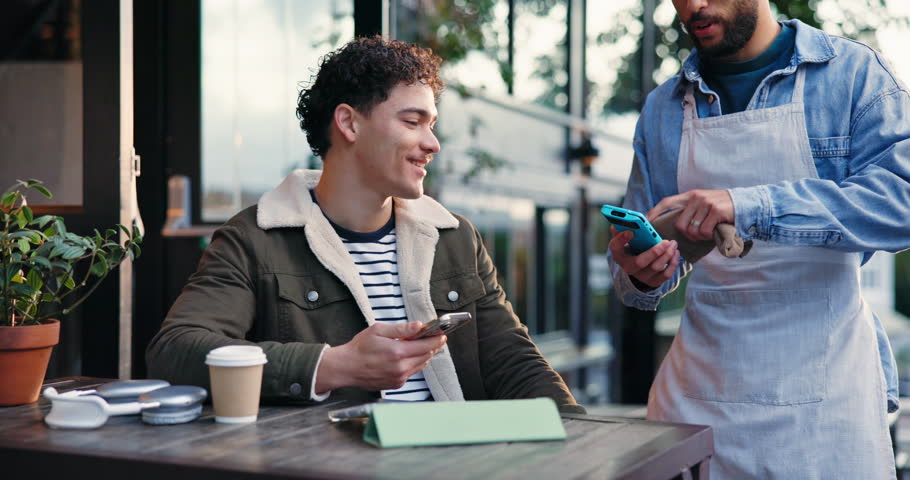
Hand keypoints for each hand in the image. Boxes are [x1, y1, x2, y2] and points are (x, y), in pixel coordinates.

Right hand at [315, 322, 445, 393]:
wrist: (346, 368)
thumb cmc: (359, 348)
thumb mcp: (378, 330)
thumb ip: (401, 329)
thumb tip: (419, 326)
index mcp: (397, 352)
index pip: (426, 346)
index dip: (437, 340)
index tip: (442, 335)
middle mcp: (401, 368)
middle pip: (426, 356)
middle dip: (432, 346)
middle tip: (435, 338)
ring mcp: (399, 378)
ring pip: (421, 365)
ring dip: (424, 355)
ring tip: (422, 346)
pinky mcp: (396, 384)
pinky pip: (412, 372)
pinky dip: (414, 363)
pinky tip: (409, 356)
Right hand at [610, 226, 679, 287]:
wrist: (639, 269)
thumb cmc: (633, 249)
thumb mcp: (627, 241)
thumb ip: (623, 231)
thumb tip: (619, 221)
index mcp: (619, 255)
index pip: (615, 247)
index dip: (621, 239)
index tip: (631, 231)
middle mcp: (628, 268)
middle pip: (640, 262)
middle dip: (655, 251)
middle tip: (666, 241)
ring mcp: (641, 277)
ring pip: (656, 267)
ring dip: (667, 254)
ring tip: (673, 244)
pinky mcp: (654, 282)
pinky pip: (666, 274)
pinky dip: (673, 263)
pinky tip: (675, 253)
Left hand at [647, 189, 733, 241]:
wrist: (747, 204)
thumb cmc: (723, 208)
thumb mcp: (704, 203)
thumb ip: (691, 210)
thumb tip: (676, 225)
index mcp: (690, 195)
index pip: (667, 202)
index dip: (655, 212)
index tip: (646, 221)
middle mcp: (696, 198)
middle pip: (679, 224)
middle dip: (686, 235)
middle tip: (697, 236)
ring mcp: (706, 204)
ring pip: (692, 230)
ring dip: (699, 237)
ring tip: (707, 233)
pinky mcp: (716, 211)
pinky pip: (704, 232)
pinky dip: (708, 237)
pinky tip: (714, 232)